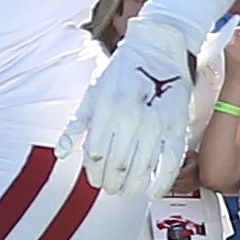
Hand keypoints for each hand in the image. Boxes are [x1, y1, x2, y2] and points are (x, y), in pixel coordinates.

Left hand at [64, 10, 200, 198]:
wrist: (159, 48)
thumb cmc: (122, 70)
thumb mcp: (93, 93)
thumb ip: (77, 124)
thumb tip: (62, 153)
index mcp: (107, 109)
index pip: (95, 155)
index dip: (92, 173)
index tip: (94, 178)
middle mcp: (131, 119)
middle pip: (117, 167)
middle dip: (110, 183)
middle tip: (109, 187)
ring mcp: (156, 125)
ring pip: (141, 171)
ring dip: (131, 187)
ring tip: (126, 191)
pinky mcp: (177, 127)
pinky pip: (170, 164)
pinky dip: (160, 183)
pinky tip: (152, 191)